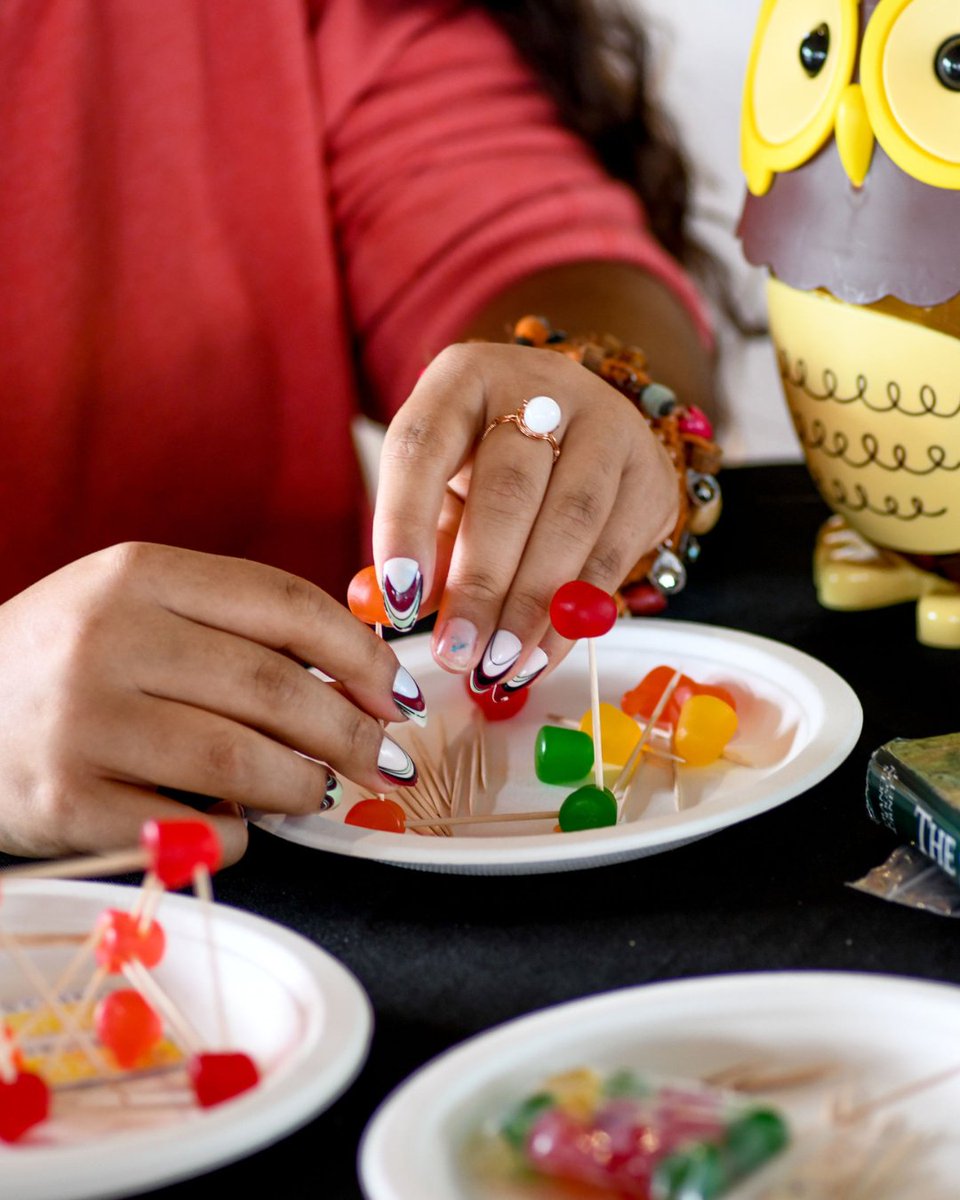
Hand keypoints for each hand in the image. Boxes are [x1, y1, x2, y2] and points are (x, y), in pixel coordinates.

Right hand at [0, 545, 423, 860]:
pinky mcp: (65, 801)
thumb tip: (361, 681)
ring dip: (302, 785)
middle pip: (274, 688)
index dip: (362, 654)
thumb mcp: (138, 609)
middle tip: (386, 759)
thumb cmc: (69, 662)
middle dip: (352, 732)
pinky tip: (242, 824)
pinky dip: (237, 835)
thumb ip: (235, 629)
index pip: (285, 605)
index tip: (399, 694)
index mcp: (139, 575)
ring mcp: (82, 722)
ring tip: (316, 790)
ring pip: (241, 762)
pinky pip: (191, 828)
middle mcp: (109, 639)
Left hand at [374, 341, 677, 691]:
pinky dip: (572, 615)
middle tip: (456, 652)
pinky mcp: (649, 472)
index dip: (406, 523)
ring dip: (531, 606)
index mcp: (464, 379)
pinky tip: (538, 655)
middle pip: (508, 487)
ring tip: (496, 665)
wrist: (576, 429)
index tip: (397, 598)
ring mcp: (608, 423)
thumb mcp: (442, 488)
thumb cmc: (487, 465)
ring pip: (571, 520)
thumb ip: (424, 542)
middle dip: (480, 582)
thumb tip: (400, 610)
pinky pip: (613, 554)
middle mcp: (541, 387)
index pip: (424, 445)